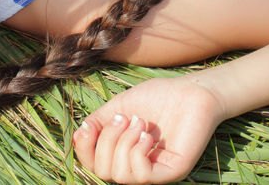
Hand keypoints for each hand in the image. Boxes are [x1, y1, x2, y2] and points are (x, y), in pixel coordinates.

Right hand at [72, 75, 225, 183]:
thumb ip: (100, 122)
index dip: (84, 149)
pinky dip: (137, 152)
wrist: (190, 91)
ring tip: (139, 122)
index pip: (93, 164)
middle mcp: (137, 166)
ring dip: (123, 143)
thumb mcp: (120, 106)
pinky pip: (142, 176)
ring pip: (120, 176)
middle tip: (124, 118)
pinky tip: (147, 135)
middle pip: (103, 171)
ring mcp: (155, 171)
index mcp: (123, 153)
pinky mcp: (171, 172)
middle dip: (107, 141)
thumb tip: (78, 136)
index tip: (88, 127)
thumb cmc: (158, 97)